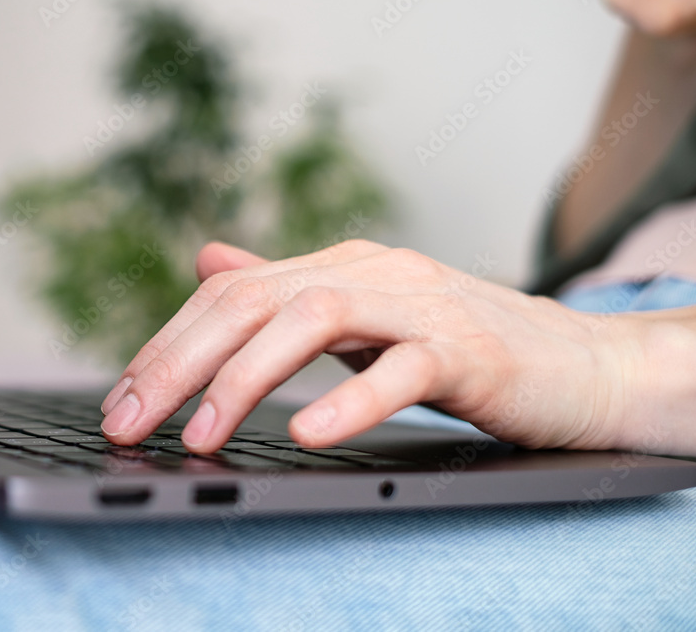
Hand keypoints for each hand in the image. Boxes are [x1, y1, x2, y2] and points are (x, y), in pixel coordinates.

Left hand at [99, 240, 695, 455]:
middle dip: (179, 362)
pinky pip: (404, 370)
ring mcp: (421, 306)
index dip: (167, 346)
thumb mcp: (359, 313)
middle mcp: (371, 273)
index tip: (122, 401)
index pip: (231, 295)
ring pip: (315, 319)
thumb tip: (207, 261)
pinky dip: (351, 400)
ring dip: (246, 380)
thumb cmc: (458, 346)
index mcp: (338, 266)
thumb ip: (284, 289)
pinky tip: (308, 434)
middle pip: (254, 302)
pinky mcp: (469, 351)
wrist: (573, 361)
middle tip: (129, 421)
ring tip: (201, 434)